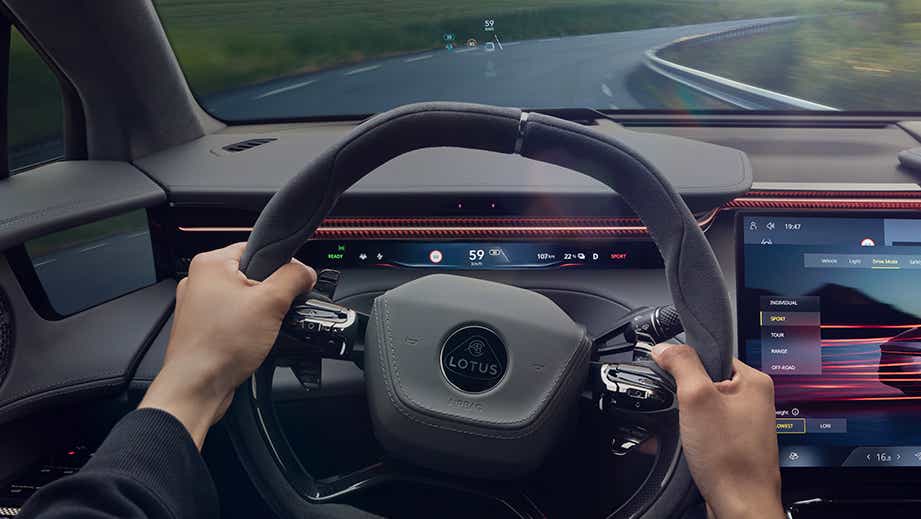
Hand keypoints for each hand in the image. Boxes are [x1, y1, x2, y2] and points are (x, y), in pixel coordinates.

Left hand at [140, 243, 315, 448]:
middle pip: (252, 275)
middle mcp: (199, 281)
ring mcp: (198, 306)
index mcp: (210, 264)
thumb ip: (293, 279)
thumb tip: (306, 271)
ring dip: (259, 313)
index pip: (256, 247)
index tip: (293, 282)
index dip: (281, 264)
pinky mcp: (202, 328)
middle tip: (275, 312)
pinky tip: (249, 342)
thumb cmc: (219, 346)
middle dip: (270, 294)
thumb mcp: (271, 303)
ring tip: (259, 330)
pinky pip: (233, 319)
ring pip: (244, 299)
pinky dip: (246, 328)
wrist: (197, 388)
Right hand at [651, 343, 783, 518]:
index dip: (687, 366)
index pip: (712, 354)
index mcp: (754, 382)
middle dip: (684, 398)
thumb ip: (681, 364)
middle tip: (684, 413)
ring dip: (685, 419)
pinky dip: (691, 436)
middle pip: (705, 382)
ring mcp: (745, 424)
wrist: (740, 506)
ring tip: (687, 434)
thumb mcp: (696, 398)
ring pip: (703, 409)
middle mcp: (754, 401)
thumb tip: (665, 347)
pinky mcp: (735, 444)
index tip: (675, 380)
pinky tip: (687, 447)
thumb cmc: (730, 459)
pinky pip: (706, 430)